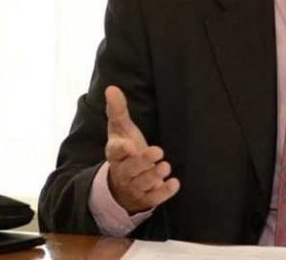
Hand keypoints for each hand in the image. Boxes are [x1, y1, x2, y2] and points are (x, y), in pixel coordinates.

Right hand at [104, 85, 179, 213]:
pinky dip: (164, 192)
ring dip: (154, 176)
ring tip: (165, 166)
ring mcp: (134, 186)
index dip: (121, 150)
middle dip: (143, 161)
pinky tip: (174, 184)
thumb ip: (117, 110)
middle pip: (131, 168)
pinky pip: (154, 198)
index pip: (115, 152)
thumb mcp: (121, 130)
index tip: (129, 146)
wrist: (122, 184)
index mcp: (116, 154)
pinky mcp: (146, 197)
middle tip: (158, 152)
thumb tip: (111, 87)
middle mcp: (124, 171)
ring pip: (142, 183)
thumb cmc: (125, 150)